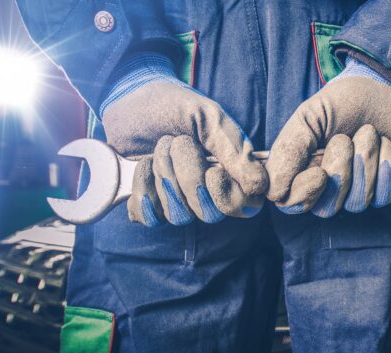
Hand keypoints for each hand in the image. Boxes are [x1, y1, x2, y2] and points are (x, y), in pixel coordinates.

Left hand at [101, 54, 266, 225]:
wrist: (130, 97)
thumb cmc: (174, 105)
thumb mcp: (208, 117)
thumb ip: (234, 150)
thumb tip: (259, 185)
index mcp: (230, 172)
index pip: (246, 206)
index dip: (231, 198)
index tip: (213, 172)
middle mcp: (206, 192)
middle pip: (209, 214)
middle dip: (189, 178)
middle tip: (178, 142)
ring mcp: (177, 200)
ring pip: (179, 217)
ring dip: (166, 178)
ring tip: (159, 148)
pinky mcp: (149, 204)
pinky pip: (150, 218)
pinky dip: (144, 189)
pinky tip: (143, 165)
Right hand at [265, 60, 390, 216]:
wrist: (381, 89)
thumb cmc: (340, 103)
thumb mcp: (308, 117)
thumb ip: (288, 150)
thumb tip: (273, 191)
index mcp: (301, 172)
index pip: (292, 204)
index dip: (305, 195)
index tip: (320, 172)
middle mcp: (326, 188)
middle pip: (327, 208)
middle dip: (341, 172)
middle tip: (345, 139)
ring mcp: (356, 191)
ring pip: (357, 203)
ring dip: (366, 162)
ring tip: (369, 133)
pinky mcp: (384, 189)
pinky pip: (385, 198)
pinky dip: (387, 168)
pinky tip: (385, 146)